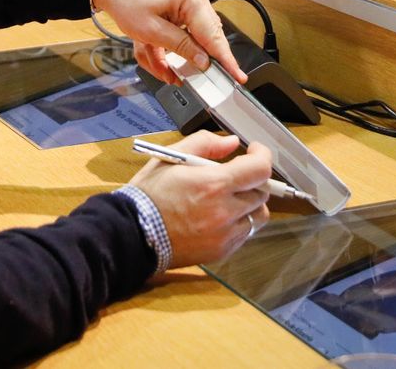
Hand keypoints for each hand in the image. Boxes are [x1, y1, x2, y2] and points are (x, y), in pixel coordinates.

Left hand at [92, 0, 243, 84]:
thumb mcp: (151, 31)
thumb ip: (181, 47)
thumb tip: (203, 61)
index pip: (213, 36)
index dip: (225, 60)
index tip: (238, 76)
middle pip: (202, 36)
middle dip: (187, 59)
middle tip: (181, 77)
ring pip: (188, 35)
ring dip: (170, 53)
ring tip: (157, 67)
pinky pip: (179, 27)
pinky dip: (166, 42)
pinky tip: (152, 53)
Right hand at [128, 131, 271, 268]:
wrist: (133, 234)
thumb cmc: (150, 193)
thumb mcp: (172, 157)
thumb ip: (205, 144)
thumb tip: (231, 143)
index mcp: (214, 185)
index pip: (260, 169)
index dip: (262, 155)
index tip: (253, 151)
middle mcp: (225, 212)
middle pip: (262, 193)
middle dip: (253, 179)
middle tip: (236, 174)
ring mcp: (225, 235)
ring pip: (258, 216)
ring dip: (250, 204)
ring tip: (229, 198)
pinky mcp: (221, 251)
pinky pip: (244, 234)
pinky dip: (238, 223)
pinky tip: (218, 217)